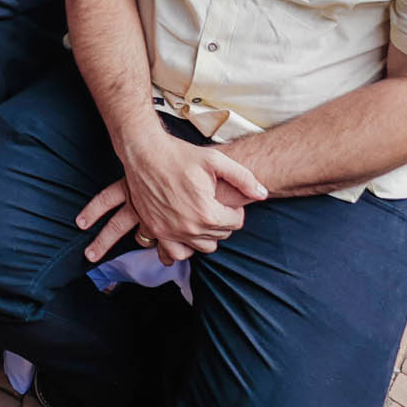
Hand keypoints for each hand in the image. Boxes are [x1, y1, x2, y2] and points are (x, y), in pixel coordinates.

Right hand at [81, 136, 268, 265]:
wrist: (144, 152)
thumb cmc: (180, 154)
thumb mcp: (216, 160)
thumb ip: (244, 178)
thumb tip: (263, 194)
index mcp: (207, 213)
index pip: (236, 223)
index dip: (234, 210)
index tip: (225, 198)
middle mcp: (189, 228)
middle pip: (220, 235)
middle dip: (222, 221)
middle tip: (213, 203)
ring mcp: (170, 232)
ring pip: (202, 247)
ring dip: (206, 234)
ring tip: (201, 215)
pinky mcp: (156, 231)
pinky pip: (175, 254)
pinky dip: (184, 247)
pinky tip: (186, 231)